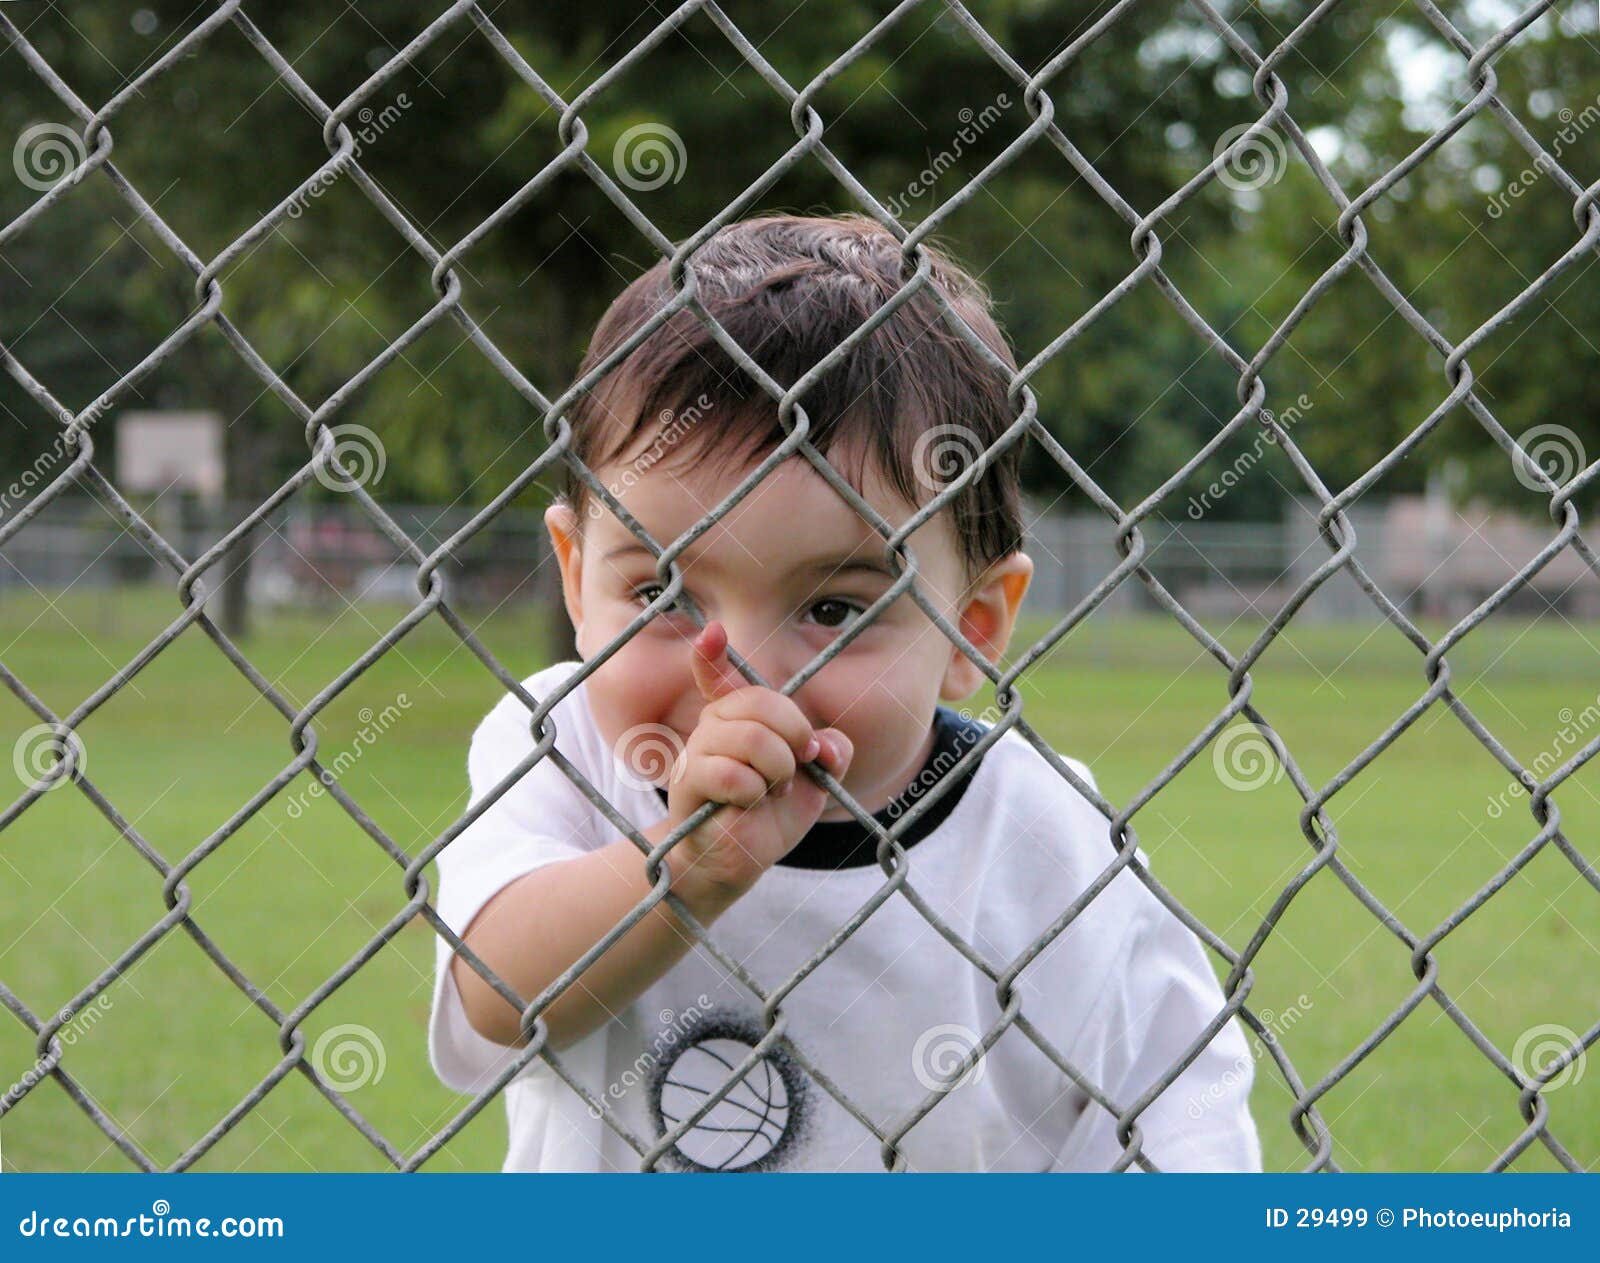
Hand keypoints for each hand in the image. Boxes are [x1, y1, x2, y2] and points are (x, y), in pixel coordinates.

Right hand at [663, 620, 852, 902]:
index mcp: (738, 717)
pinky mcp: (690, 783)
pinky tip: (750, 805)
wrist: (737, 862)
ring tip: (771, 790)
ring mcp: (698, 751)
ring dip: (778, 770)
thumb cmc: (769, 817)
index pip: (717, 676)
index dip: (711, 655)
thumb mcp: (814, 782)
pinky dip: (757, 794)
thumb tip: (826, 746)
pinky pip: (736, 774)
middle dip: (795, 736)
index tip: (713, 631)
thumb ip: (831, 752)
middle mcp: (713, 724)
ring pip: (752, 738)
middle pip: (761, 702)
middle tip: (795, 767)